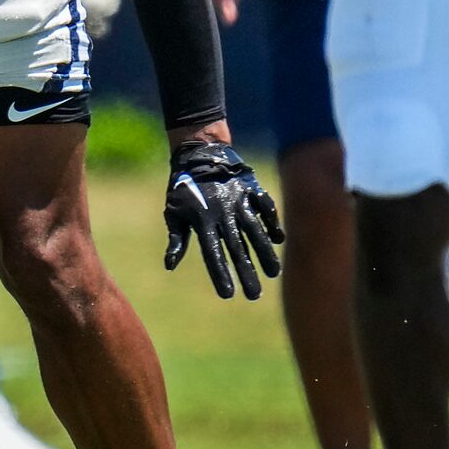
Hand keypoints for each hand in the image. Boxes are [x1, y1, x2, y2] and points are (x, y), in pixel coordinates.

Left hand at [163, 140, 284, 299]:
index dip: (221, 274)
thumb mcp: (173, 211)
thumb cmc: (183, 187)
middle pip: (237, 249)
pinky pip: (265, 209)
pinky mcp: (251, 190)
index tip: (228, 295)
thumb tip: (169, 265)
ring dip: (265, 254)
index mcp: (202, 221)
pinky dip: (273, 223)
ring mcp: (239, 202)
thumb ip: (177, 239)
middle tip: (254, 295)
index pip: (213, 254)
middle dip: (247, 273)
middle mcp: (223, 214)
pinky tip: (279, 240)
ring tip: (273, 274)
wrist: (200, 153)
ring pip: (255, 232)